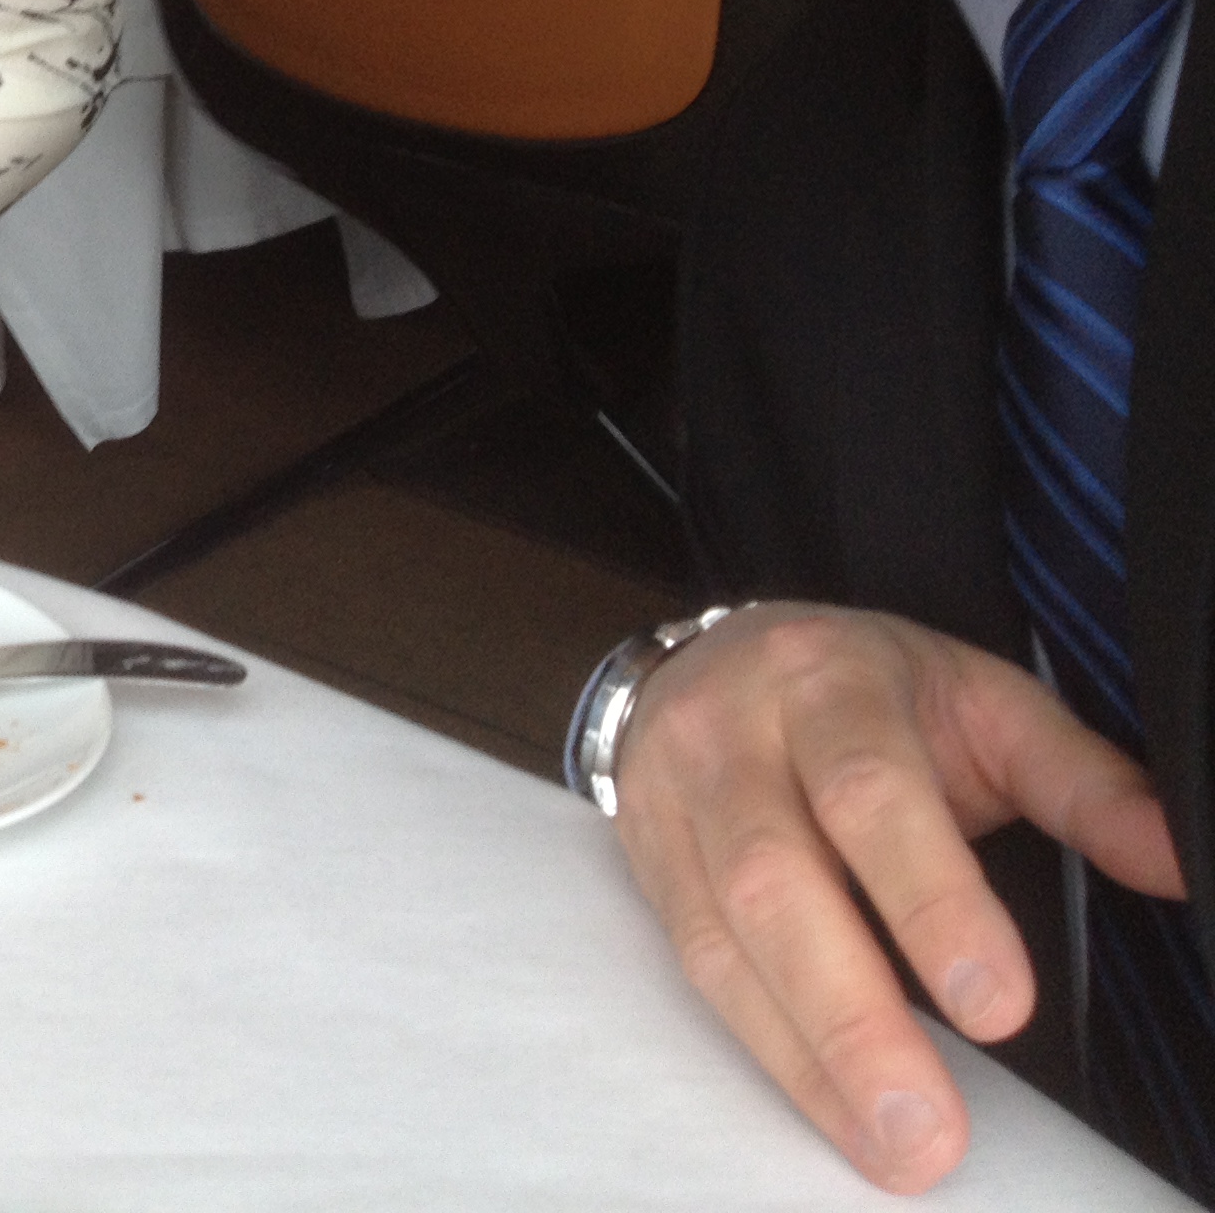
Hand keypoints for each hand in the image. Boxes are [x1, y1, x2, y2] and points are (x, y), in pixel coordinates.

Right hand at [613, 602, 1183, 1190]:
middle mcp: (728, 735)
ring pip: (721, 939)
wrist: (702, 661)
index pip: (866, 790)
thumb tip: (1180, 857)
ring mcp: (670, 803)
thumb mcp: (978, 701)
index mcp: (823, 679)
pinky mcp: (646, 867)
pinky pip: (696, 970)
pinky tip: (831, 1111)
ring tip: (890, 1147)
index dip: (929, 899)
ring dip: (807, 1055)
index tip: (1001, 1011)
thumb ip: (1078, 778)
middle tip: (928, 1129)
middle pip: (773, 878)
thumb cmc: (866, 694)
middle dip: (853, 1013)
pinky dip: (769, 1050)